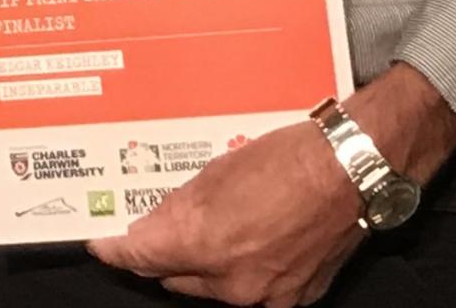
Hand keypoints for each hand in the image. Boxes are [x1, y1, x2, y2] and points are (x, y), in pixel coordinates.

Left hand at [88, 119, 362, 305]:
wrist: (352, 171)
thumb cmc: (290, 161)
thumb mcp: (214, 173)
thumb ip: (177, 208)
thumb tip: (151, 227)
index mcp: (204, 246)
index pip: (140, 259)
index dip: (116, 251)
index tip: (103, 246)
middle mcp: (232, 281)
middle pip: (174, 278)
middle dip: (164, 256)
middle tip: (160, 230)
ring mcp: (267, 295)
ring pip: (214, 287)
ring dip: (205, 264)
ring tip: (216, 227)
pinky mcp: (295, 297)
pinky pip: (253, 289)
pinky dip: (243, 269)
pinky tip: (251, 239)